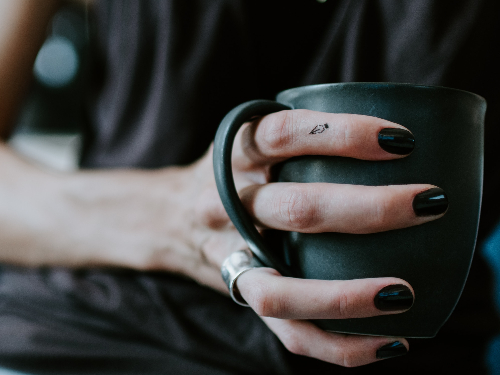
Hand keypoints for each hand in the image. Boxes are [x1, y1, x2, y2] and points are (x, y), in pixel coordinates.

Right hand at [185, 109, 445, 366]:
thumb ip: (298, 138)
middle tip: (429, 203)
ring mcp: (230, 258)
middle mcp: (227, 206)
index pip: (284, 134)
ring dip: (346, 295)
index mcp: (236, 157)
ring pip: (282, 290)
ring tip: (403, 293)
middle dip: (370, 209)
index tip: (402, 140)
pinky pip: (286, 332)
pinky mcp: (241, 296)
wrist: (167, 216)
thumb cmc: (229, 175)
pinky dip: (338, 346)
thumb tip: (393, 138)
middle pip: (296, 210)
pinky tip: (388, 342)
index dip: (343, 134)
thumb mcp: (250, 143)